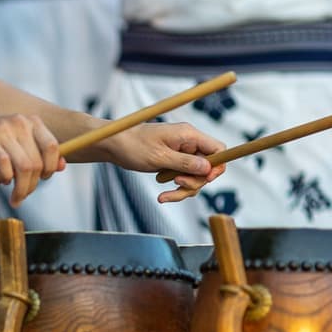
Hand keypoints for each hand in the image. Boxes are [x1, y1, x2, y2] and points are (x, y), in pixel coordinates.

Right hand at [0, 112, 64, 206]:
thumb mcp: (15, 140)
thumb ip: (37, 151)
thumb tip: (61, 166)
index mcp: (30, 121)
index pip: (52, 146)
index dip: (50, 167)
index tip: (42, 179)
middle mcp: (19, 123)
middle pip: (37, 162)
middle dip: (33, 185)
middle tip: (23, 195)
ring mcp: (2, 131)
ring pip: (24, 167)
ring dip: (22, 188)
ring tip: (15, 197)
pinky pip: (5, 165)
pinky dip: (6, 178)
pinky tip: (2, 181)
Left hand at [101, 121, 226, 203]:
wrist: (113, 146)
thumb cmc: (133, 146)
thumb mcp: (159, 157)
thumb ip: (185, 163)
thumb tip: (208, 168)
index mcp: (188, 135)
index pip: (218, 149)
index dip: (217, 166)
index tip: (205, 179)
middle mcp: (188, 143)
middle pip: (208, 168)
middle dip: (195, 182)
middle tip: (177, 185)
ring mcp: (181, 154)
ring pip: (195, 177)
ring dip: (184, 190)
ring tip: (165, 196)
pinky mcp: (174, 163)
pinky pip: (183, 179)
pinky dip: (175, 190)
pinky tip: (162, 196)